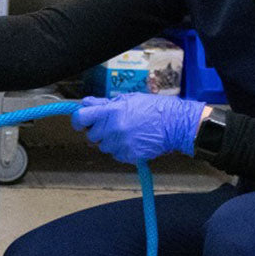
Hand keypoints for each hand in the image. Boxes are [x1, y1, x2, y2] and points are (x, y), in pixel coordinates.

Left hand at [70, 93, 205, 163]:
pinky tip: (133, 141)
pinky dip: (121, 150)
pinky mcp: (129, 156)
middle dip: (98, 131)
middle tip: (111, 126)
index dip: (78, 120)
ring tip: (126, 132)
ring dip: (110, 141)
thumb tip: (85, 103)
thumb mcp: (128, 99)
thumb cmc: (153, 108)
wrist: (176, 124)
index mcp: (111, 112)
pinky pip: (116, 155)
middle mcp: (113, 129)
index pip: (80, 118)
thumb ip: (104, 103)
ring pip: (103, 147)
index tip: (81, 122)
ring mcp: (120, 144)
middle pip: (91, 136)